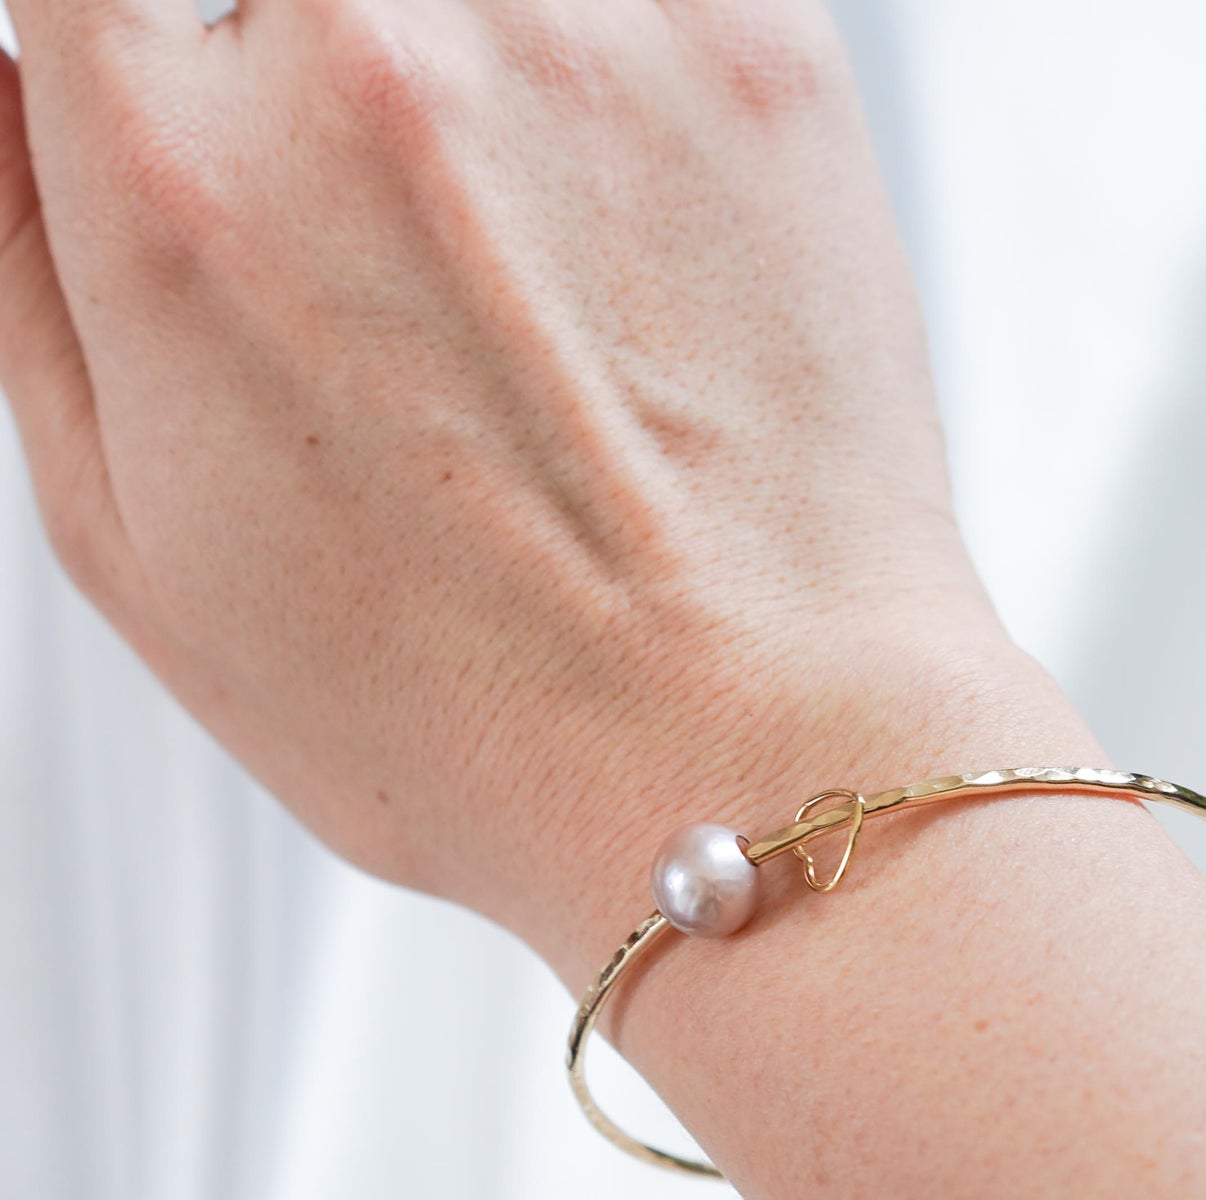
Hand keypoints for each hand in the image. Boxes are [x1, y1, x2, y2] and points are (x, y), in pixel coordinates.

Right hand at [0, 0, 1023, 971]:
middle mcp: (372, 71)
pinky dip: (622, 67)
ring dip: (480, 85)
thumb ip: (26, 278)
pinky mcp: (759, 55)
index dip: (143, 39)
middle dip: (314, 81)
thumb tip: (8, 82)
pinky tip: (634, 234)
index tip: (184, 84)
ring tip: (530, 263)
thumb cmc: (475, 715)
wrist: (745, 750)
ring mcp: (582, 40)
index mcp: (186, 189)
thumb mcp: (146, 555)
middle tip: (390, 239)